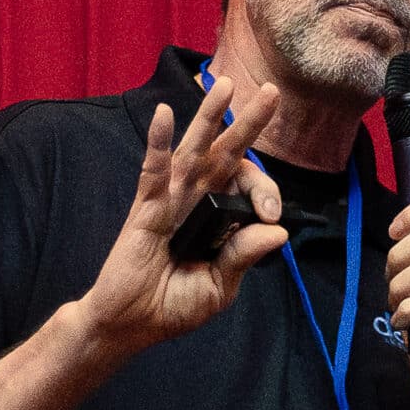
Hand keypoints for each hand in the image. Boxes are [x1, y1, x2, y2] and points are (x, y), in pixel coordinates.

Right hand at [77, 76, 288, 358]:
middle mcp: (198, 202)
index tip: (270, 216)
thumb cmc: (172, 306)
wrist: (131, 324)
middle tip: (272, 93)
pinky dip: (158, 143)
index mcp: (220, 220)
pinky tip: (164, 115)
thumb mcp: (218, 287)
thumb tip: (278, 232)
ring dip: (208, 117)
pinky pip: (153, 171)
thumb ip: (243, 257)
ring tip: (225, 85)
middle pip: (226, 155)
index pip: (248, 189)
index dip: (265, 193)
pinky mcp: (145, 209)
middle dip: (248, 124)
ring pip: (193, 151)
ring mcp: (171, 201)